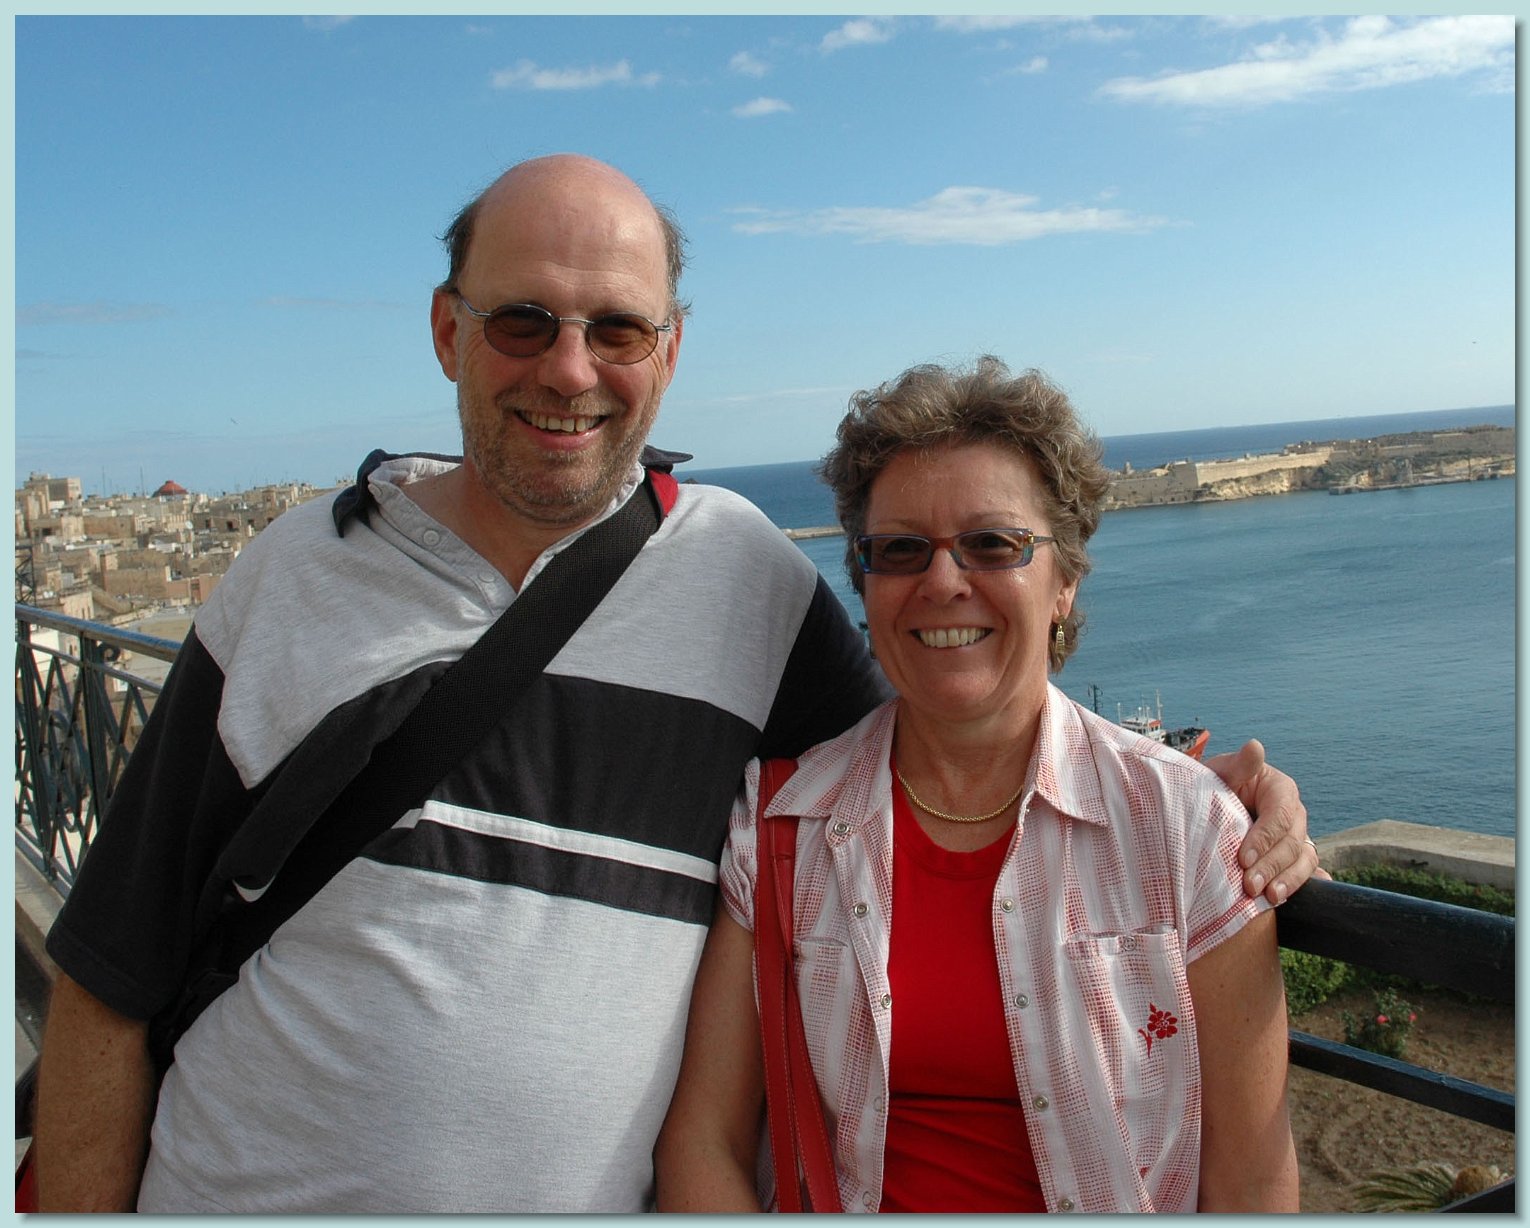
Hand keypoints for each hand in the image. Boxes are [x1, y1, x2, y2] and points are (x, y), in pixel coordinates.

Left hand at [1204, 738, 1329, 904]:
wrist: (1207, 808)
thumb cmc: (1213, 786)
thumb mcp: (1220, 772)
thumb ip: (1239, 765)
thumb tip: (1255, 746)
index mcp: (1280, 789)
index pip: (1279, 815)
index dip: (1264, 838)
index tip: (1243, 859)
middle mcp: (1294, 814)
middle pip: (1292, 842)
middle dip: (1272, 866)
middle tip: (1250, 886)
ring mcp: (1297, 837)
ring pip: (1303, 860)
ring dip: (1288, 881)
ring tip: (1270, 898)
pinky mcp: (1294, 858)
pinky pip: (1306, 873)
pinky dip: (1303, 885)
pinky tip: (1291, 899)